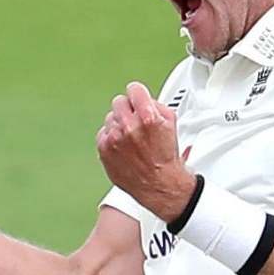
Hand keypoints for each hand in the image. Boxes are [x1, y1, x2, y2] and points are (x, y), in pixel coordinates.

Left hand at [96, 81, 195, 221]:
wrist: (159, 185)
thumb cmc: (165, 158)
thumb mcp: (171, 123)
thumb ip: (155, 105)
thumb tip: (143, 99)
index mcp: (147, 117)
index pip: (134, 89)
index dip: (137, 94)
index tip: (136, 98)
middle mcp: (129, 127)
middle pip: (119, 102)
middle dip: (128, 109)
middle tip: (135, 121)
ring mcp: (114, 139)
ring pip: (110, 118)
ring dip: (119, 124)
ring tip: (131, 139)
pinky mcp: (104, 150)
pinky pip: (103, 134)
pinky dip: (111, 138)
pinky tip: (123, 147)